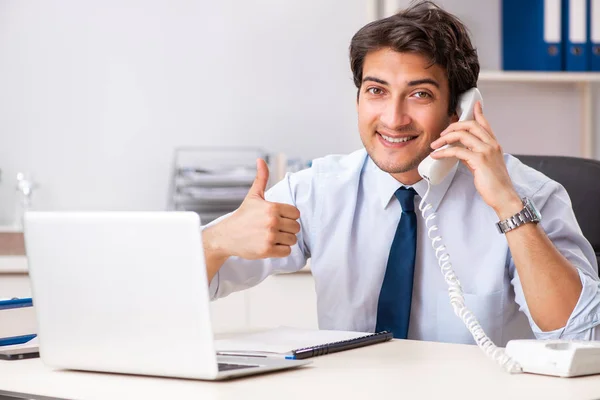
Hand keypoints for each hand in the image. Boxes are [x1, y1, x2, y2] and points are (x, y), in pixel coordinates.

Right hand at [209, 158, 300, 259]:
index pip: (296, 213)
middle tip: (274, 228)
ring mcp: (269, 236)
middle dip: (287, 229)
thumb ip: (261, 178)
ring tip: (271, 236)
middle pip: (296, 227)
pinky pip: (286, 251)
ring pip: (292, 240)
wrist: (226, 236)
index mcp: (272, 207)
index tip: (278, 218)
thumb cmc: (242, 217)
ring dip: (284, 240)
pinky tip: (270, 245)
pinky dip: (280, 250)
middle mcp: (272, 221)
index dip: (288, 216)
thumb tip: (261, 160)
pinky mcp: (267, 250)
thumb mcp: (253, 196)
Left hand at [429, 101, 521, 218]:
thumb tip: (459, 152)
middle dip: (453, 126)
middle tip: (441, 133)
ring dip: (445, 138)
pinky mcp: (479, 160)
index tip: (475, 104)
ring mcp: (486, 151)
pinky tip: (436, 155)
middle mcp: (491, 144)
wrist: (504, 196)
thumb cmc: (494, 184)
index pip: (485, 124)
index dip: (479, 113)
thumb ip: (473, 155)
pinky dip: (443, 152)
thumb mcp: (483, 165)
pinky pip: (457, 151)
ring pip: (462, 135)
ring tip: (434, 145)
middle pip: (470, 125)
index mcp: (494, 145)